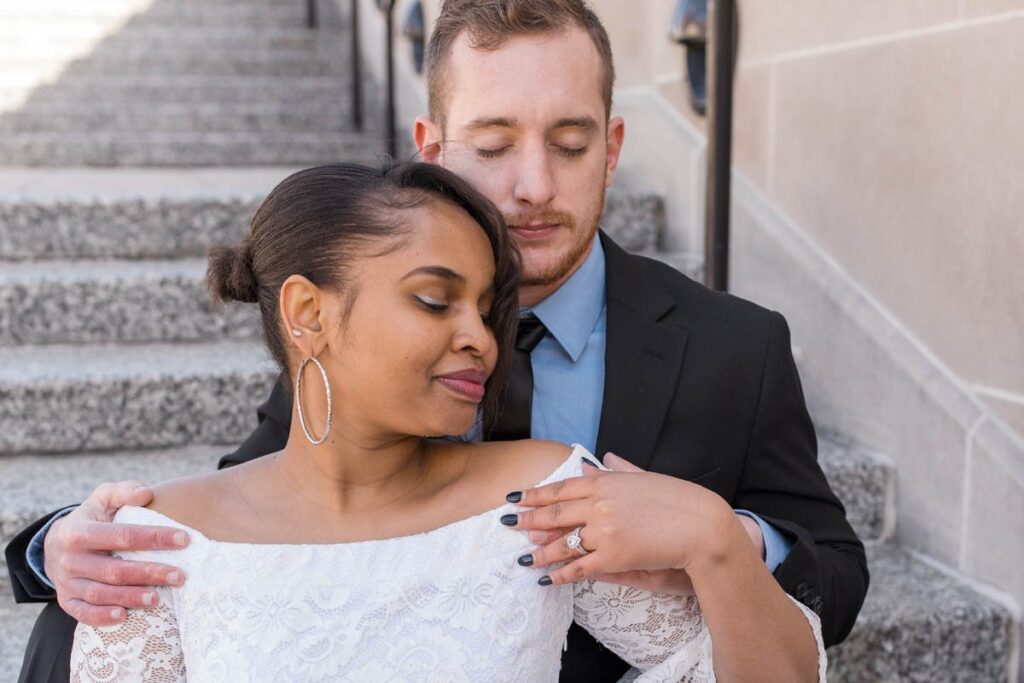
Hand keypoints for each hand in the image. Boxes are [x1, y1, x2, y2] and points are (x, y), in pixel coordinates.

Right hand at [44, 481, 188, 625]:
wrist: (55, 543)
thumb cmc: (91, 518)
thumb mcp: (103, 497)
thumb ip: (123, 491)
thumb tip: (146, 494)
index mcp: (79, 531)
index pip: (122, 535)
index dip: (154, 537)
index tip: (184, 539)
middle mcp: (70, 558)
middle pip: (113, 569)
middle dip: (148, 573)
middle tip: (179, 576)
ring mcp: (66, 581)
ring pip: (99, 593)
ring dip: (130, 597)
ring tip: (158, 598)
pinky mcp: (66, 600)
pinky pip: (82, 613)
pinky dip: (101, 617)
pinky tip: (124, 616)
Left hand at [508, 452, 739, 586]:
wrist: (702, 525)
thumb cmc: (679, 499)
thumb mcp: (644, 477)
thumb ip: (615, 471)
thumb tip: (591, 465)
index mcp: (606, 482)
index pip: (561, 488)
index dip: (536, 494)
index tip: (516, 498)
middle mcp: (599, 504)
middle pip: (555, 513)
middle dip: (529, 520)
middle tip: (508, 525)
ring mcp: (605, 531)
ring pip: (563, 543)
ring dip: (541, 551)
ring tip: (524, 557)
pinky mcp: (615, 557)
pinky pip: (581, 568)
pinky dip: (562, 575)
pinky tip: (548, 580)